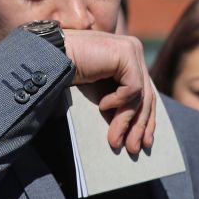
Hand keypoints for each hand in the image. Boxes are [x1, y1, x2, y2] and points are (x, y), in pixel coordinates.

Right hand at [63, 29, 155, 153]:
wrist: (52, 54)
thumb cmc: (69, 72)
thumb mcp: (100, 90)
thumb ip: (118, 99)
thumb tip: (135, 130)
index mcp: (129, 56)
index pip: (146, 92)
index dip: (145, 119)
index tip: (143, 142)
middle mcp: (134, 50)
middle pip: (147, 95)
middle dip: (140, 125)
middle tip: (133, 148)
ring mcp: (131, 49)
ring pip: (140, 96)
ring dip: (126, 122)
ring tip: (115, 141)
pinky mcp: (126, 53)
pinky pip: (131, 88)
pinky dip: (118, 101)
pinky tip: (102, 105)